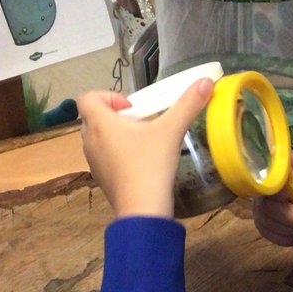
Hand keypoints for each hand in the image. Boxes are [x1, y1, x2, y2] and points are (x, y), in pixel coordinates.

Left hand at [77, 80, 215, 218]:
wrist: (142, 209)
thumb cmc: (150, 165)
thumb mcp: (171, 131)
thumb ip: (187, 104)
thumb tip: (205, 82)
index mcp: (100, 123)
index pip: (87, 97)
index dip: (107, 96)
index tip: (132, 108)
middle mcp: (90, 140)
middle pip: (92, 117)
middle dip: (115, 115)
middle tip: (140, 122)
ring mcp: (93, 162)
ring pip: (97, 138)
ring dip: (115, 134)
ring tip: (142, 141)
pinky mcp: (102, 179)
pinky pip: (104, 157)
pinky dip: (117, 154)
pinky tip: (141, 162)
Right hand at [253, 151, 292, 245]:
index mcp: (281, 165)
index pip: (266, 177)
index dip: (278, 194)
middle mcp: (266, 181)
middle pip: (265, 204)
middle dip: (292, 218)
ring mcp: (263, 200)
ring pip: (265, 221)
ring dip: (291, 230)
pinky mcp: (264, 218)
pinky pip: (265, 232)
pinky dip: (284, 238)